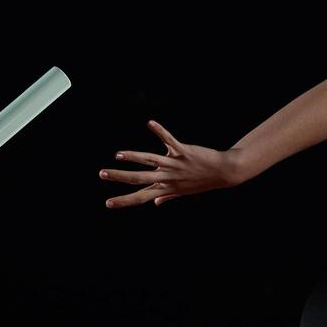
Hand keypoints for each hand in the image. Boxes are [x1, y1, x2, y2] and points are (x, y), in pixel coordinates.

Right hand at [100, 119, 241, 208]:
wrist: (224, 173)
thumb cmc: (202, 181)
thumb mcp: (184, 192)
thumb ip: (167, 196)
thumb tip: (155, 203)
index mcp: (166, 188)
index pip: (140, 197)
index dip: (124, 201)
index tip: (107, 203)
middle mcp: (168, 178)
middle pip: (139, 178)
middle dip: (119, 176)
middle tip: (102, 174)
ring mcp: (175, 164)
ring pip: (150, 161)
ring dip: (133, 157)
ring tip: (118, 155)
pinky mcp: (183, 151)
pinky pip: (169, 141)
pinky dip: (160, 131)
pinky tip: (150, 123)